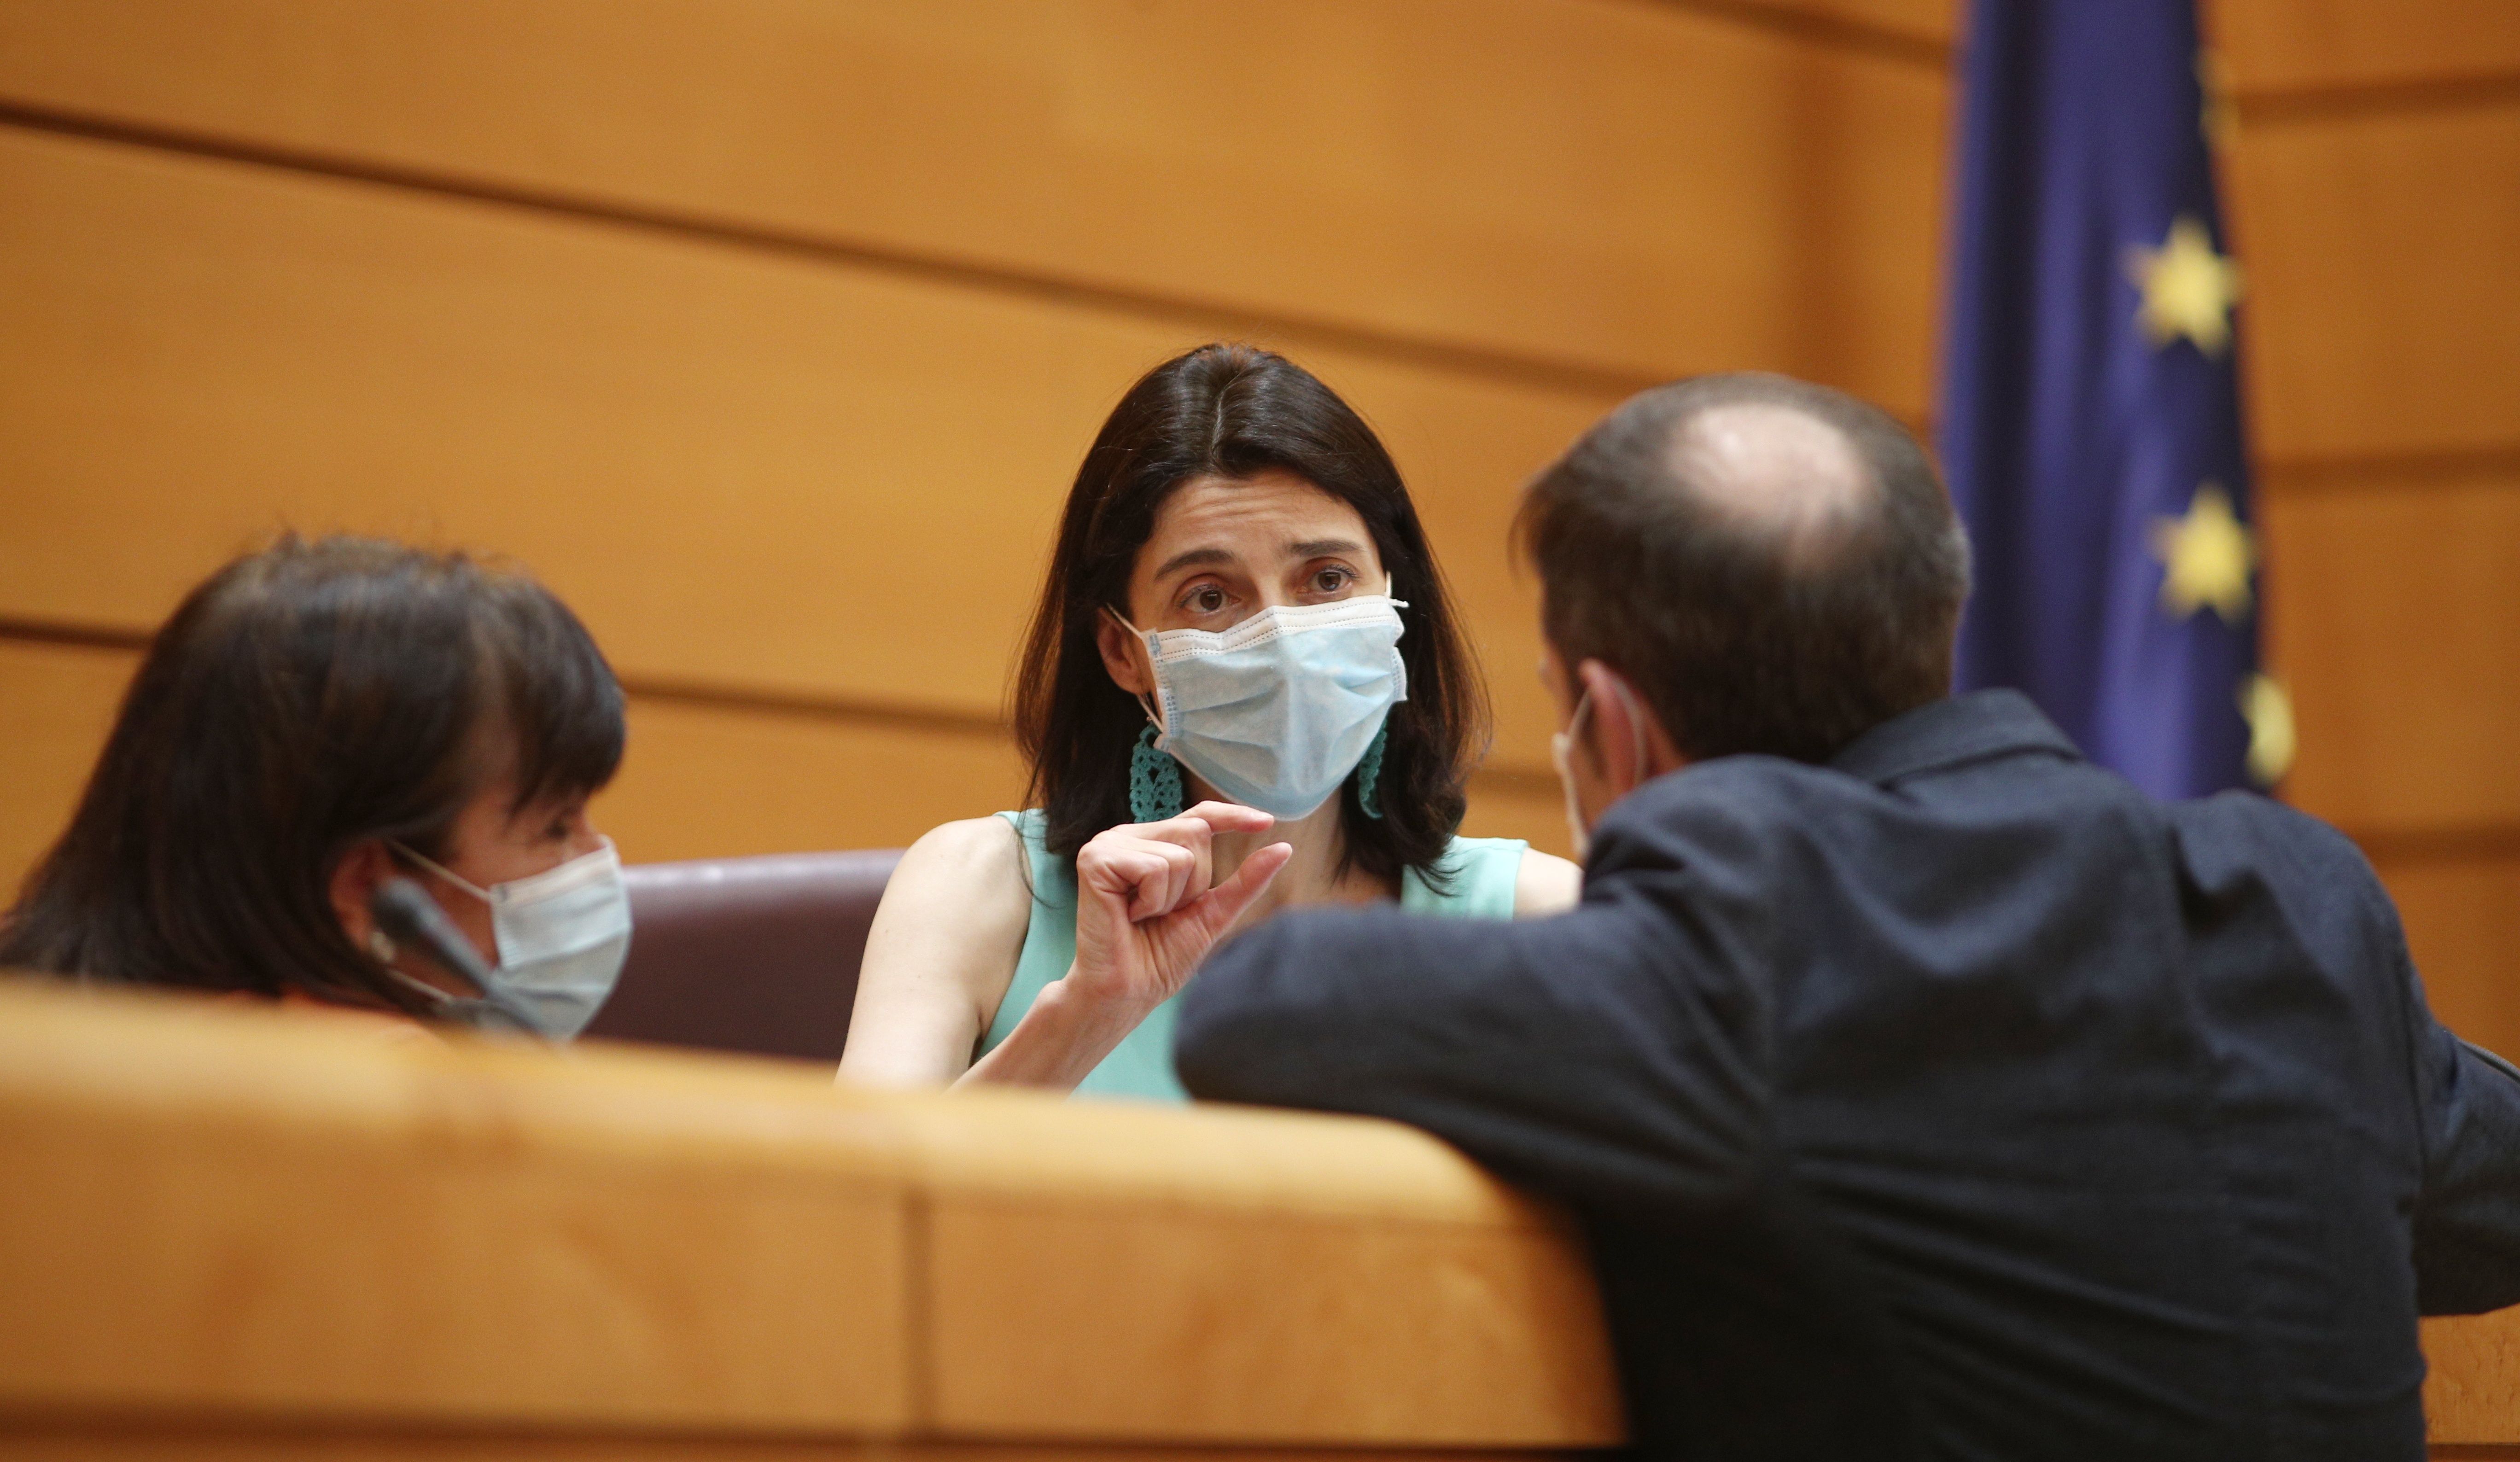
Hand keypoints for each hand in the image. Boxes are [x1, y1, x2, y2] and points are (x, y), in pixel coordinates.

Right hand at [1069, 802, 1293, 1014]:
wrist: (1125, 993)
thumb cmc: (1159, 959)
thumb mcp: (1213, 914)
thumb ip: (1245, 882)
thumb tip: (1284, 848)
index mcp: (1153, 844)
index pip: (1199, 817)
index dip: (1232, 815)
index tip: (1266, 822)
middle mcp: (1129, 836)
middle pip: (1196, 831)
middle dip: (1194, 883)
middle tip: (1160, 913)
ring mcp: (1108, 844)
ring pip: (1179, 852)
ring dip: (1170, 898)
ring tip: (1141, 917)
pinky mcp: (1094, 859)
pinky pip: (1154, 867)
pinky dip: (1152, 901)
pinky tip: (1127, 916)